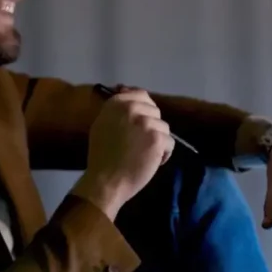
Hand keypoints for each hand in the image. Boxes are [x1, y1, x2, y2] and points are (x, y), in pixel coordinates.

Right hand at [72, 89, 175, 218]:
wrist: (106, 180)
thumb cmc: (102, 156)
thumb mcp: (102, 124)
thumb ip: (116, 109)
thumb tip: (127, 91)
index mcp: (116, 103)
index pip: (141, 94)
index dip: (145, 108)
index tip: (142, 121)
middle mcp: (132, 108)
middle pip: (155, 111)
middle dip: (152, 126)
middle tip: (140, 142)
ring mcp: (146, 123)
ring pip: (164, 128)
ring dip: (158, 141)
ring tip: (144, 154)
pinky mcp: (157, 139)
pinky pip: (170, 143)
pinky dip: (163, 154)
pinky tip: (150, 162)